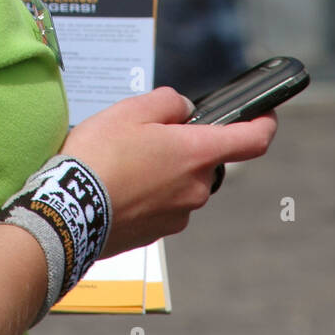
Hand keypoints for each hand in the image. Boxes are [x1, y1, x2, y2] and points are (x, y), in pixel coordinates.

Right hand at [62, 87, 277, 257]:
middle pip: (203, 159)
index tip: (267, 115)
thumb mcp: (131, 109)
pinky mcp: (156, 232)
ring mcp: (177, 214)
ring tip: (121, 161)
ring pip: (180, 182)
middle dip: (182, 145)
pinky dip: (147, 192)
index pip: (252, 141)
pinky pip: (161, 203)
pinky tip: (117, 183)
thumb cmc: (99, 156)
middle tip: (144, 135)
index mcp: (196, 154)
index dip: (264, 123)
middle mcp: (195, 188)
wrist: (67, 211)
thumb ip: (168, 102)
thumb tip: (183, 111)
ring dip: (161, 169)